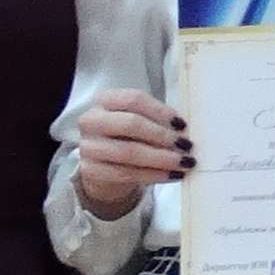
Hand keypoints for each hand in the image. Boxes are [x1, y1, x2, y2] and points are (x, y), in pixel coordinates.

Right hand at [70, 88, 187, 217]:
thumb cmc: (129, 136)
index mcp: (105, 99)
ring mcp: (88, 146)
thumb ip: (158, 120)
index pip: (134, 99)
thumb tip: (185, 131)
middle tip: (185, 145)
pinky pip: (125, 173)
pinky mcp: (90, 170)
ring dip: (160, 158)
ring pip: (128, 152)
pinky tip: (172, 175)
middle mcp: (92, 120)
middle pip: (129, 124)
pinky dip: (153, 175)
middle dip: (161, 135)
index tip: (182, 124)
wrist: (106, 164)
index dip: (160, 111)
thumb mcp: (141, 120)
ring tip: (184, 162)